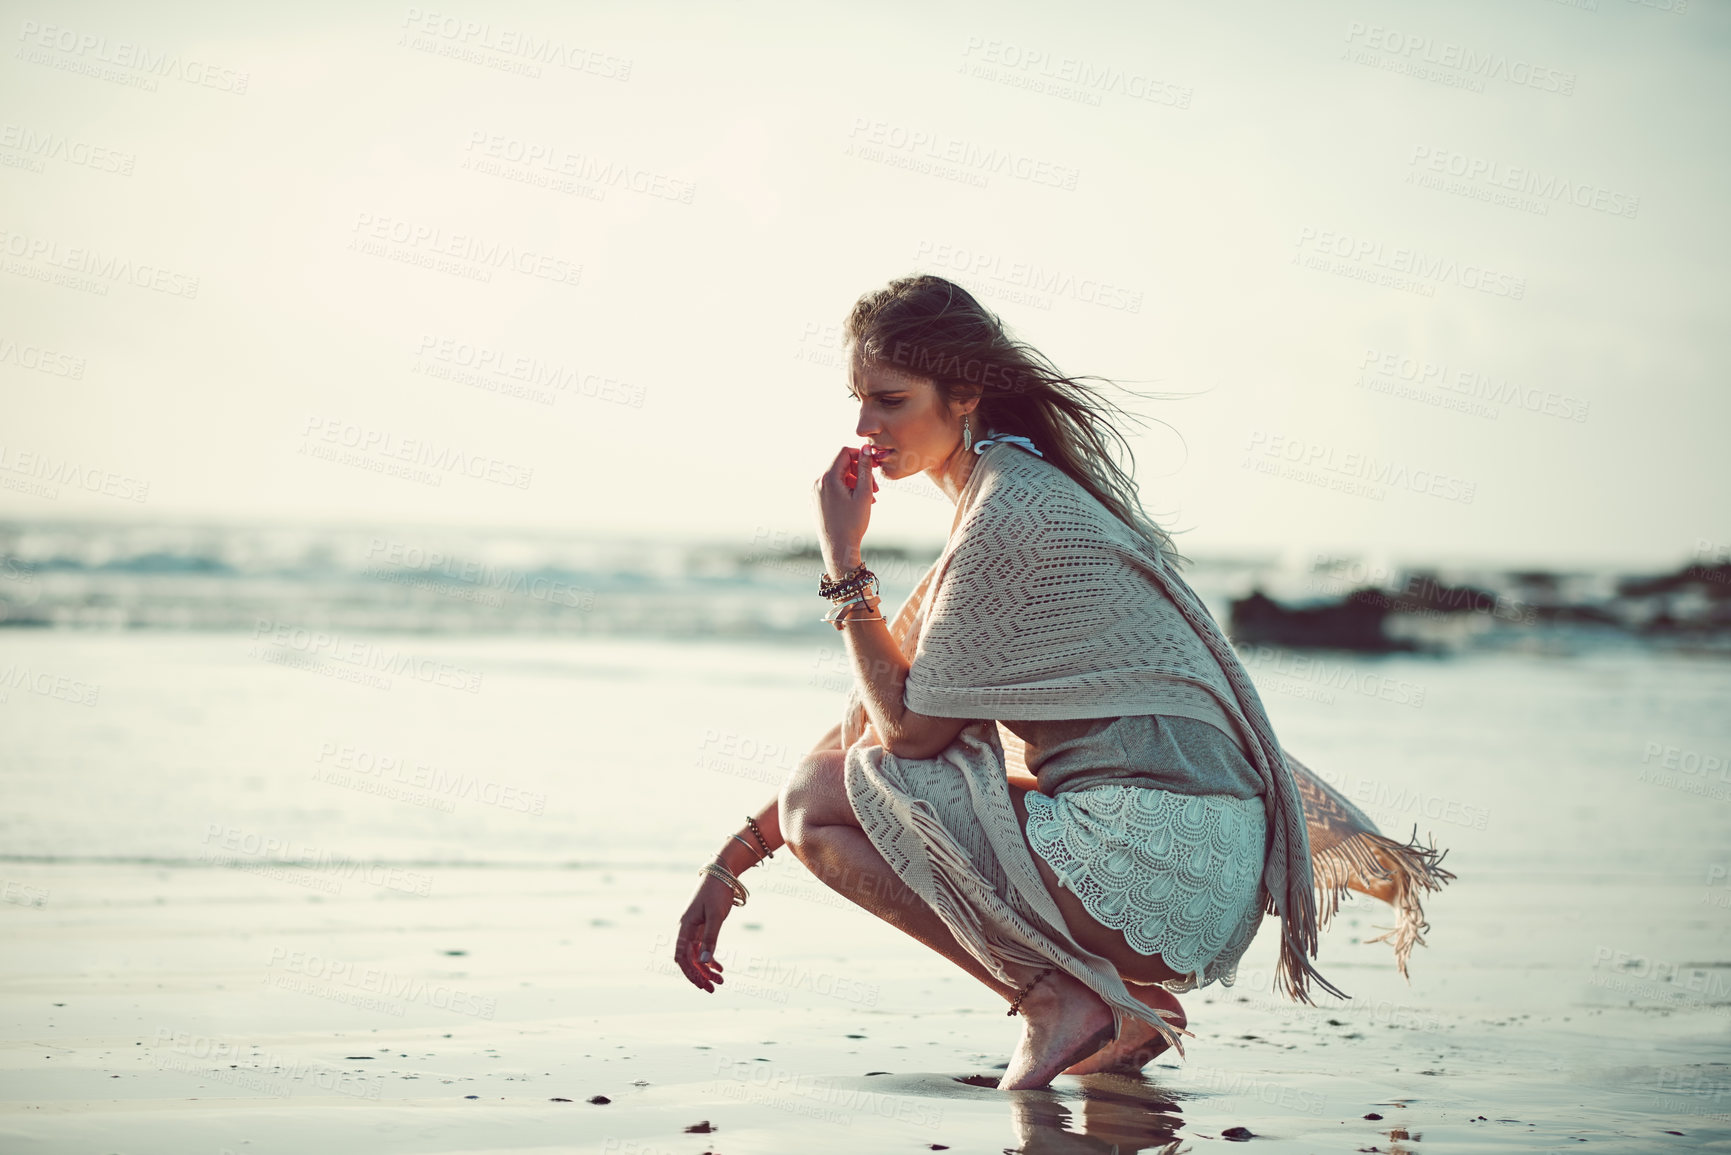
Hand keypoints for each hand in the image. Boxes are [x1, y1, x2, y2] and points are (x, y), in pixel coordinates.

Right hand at [674, 876, 734, 992]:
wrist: (721, 873)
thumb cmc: (716, 892)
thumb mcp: (716, 916)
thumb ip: (711, 939)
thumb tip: (706, 963)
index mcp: (685, 927)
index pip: (682, 956)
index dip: (689, 973)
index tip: (701, 985)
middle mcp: (687, 930)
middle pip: (689, 959)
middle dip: (699, 975)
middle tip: (713, 989)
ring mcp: (694, 929)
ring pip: (697, 955)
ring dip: (707, 969)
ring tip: (720, 981)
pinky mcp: (703, 927)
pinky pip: (704, 948)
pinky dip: (711, 958)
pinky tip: (720, 968)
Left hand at [814, 445, 876, 571]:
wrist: (838, 547)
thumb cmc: (853, 523)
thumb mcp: (864, 493)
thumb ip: (865, 468)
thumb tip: (866, 449)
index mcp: (828, 478)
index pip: (844, 452)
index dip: (860, 455)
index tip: (873, 466)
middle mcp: (818, 482)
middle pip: (841, 464)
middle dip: (859, 472)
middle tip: (876, 488)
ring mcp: (814, 492)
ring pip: (838, 477)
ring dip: (855, 482)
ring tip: (869, 498)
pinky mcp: (816, 501)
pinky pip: (832, 488)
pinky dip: (845, 490)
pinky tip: (857, 503)